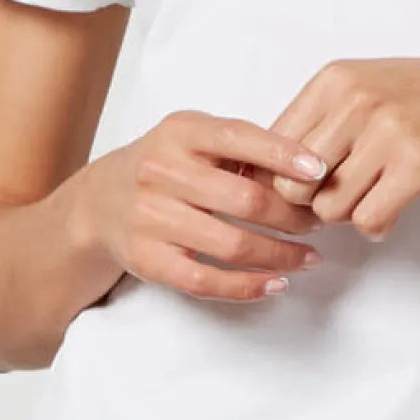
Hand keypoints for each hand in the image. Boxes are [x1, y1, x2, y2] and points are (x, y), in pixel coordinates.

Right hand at [74, 109, 331, 300]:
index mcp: (179, 133)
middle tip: (319, 221)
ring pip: (233, 245)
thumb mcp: (194, 139)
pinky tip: (277, 283)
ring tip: (309, 257)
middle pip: (246, 200)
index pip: (238, 138)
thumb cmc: (166, 169)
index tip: (320, 170)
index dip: (284, 154)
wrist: (99, 202)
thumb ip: (241, 148)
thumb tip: (308, 170)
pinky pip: (207, 281)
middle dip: (293, 215)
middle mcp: (160, 172)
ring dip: (282, 256)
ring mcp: (151, 218)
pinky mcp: (148, 259)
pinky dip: (250, 286)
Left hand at [265, 53, 419, 240]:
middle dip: (313, 203)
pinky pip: (369, 220)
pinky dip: (379, 226)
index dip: (285, 179)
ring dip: (350, 215)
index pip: (273, 146)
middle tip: (343, 201)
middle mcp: (354, 101)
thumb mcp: (374, 90)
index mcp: (335, 80)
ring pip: (329, 208)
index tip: (311, 190)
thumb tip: (279, 177)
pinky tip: (395, 211)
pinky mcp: (419, 164)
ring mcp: (387, 132)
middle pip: (293, 184)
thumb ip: (327, 122)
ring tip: (377, 198)